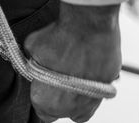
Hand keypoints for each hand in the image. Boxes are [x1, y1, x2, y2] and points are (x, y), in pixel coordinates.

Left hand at [25, 2, 121, 121]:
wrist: (88, 26)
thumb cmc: (58, 38)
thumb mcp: (32, 46)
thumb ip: (30, 59)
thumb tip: (32, 58)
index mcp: (44, 100)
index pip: (40, 111)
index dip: (41, 97)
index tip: (41, 85)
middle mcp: (68, 107)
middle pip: (61, 112)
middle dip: (57, 100)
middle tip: (55, 79)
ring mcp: (90, 101)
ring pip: (82, 111)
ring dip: (75, 99)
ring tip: (71, 78)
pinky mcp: (108, 88)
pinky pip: (98, 95)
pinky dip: (92, 87)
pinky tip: (86, 70)